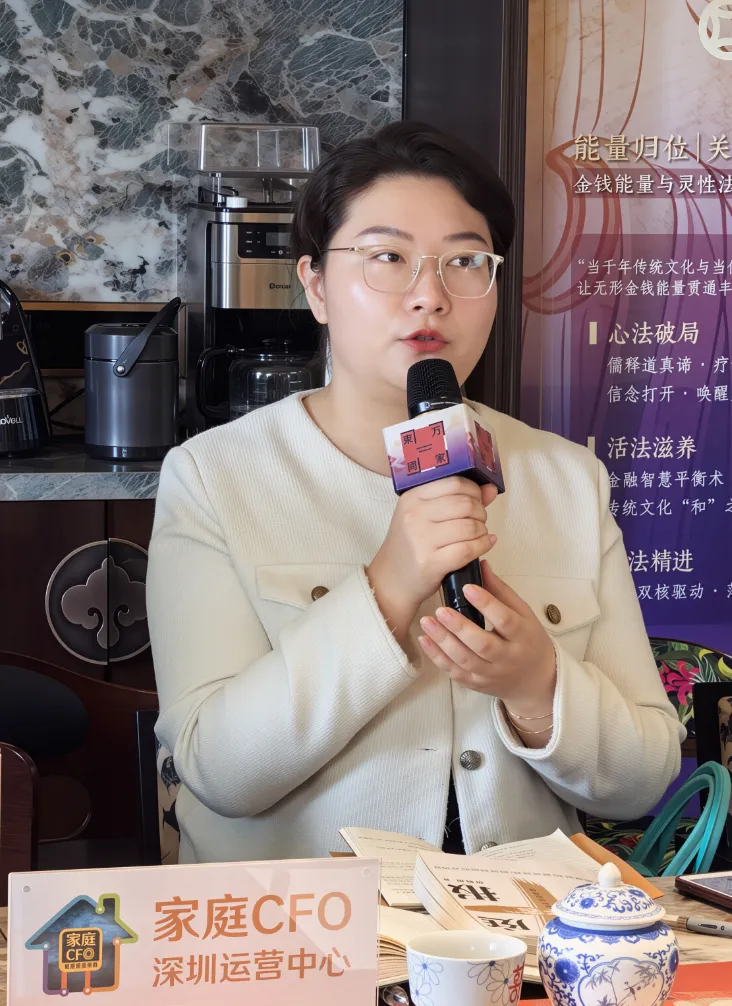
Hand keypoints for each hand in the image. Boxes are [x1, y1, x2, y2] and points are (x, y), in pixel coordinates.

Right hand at [366, 478, 498, 642]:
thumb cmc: (411, 545)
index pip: (454, 483)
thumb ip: (458, 499)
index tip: (477, 501)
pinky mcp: (430, 562)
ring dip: (482, 530)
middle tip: (479, 521)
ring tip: (479, 534)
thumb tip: (491, 489)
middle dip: (481, 512)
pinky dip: (483, 545)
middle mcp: (414, 515)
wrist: (390, 579)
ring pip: (469, 526)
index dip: (474, 491)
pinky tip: (485, 544)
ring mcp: (421, 539)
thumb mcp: (425, 516)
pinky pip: (468, 549)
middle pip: (465, 504)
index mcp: (412, 497)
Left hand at [417, 560, 556, 724]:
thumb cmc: (527, 640)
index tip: (467, 587)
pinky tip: (425, 640)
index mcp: (522, 635)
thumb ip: (501, 591)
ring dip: (443, 642)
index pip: (505, 619)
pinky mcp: (476, 683)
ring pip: (465, 660)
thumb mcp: (523, 613)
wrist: (534, 679)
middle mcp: (507, 657)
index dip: (486, 603)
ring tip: (426, 621)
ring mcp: (491, 673)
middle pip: (482, 645)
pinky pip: (455, 672)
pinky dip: (437, 657)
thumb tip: (481, 565)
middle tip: (441, 610)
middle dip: (460, 627)